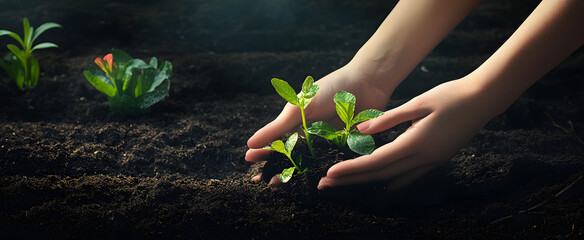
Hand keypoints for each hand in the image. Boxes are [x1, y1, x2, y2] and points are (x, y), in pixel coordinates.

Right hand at [246, 64, 394, 183]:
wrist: (367, 81)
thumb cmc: (330, 89)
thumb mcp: (299, 108)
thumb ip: (277, 128)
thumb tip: (250, 144)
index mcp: (299, 126)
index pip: (277, 144)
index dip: (264, 155)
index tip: (250, 163)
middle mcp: (313, 137)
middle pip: (293, 159)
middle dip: (279, 170)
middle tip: (265, 183)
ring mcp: (330, 145)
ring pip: (312, 166)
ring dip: (300, 176)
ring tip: (286, 187)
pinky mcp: (349, 150)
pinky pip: (336, 165)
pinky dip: (326, 174)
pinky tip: (316, 184)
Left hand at [318, 78, 501, 189]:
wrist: (484, 99)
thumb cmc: (450, 95)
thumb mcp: (417, 102)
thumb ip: (388, 118)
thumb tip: (360, 130)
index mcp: (416, 142)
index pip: (376, 161)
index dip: (351, 169)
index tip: (329, 174)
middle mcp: (424, 158)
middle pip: (380, 175)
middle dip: (351, 180)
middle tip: (325, 185)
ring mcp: (433, 162)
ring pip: (394, 178)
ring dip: (368, 182)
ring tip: (344, 183)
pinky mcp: (438, 159)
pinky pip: (410, 176)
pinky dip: (392, 180)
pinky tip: (380, 183)